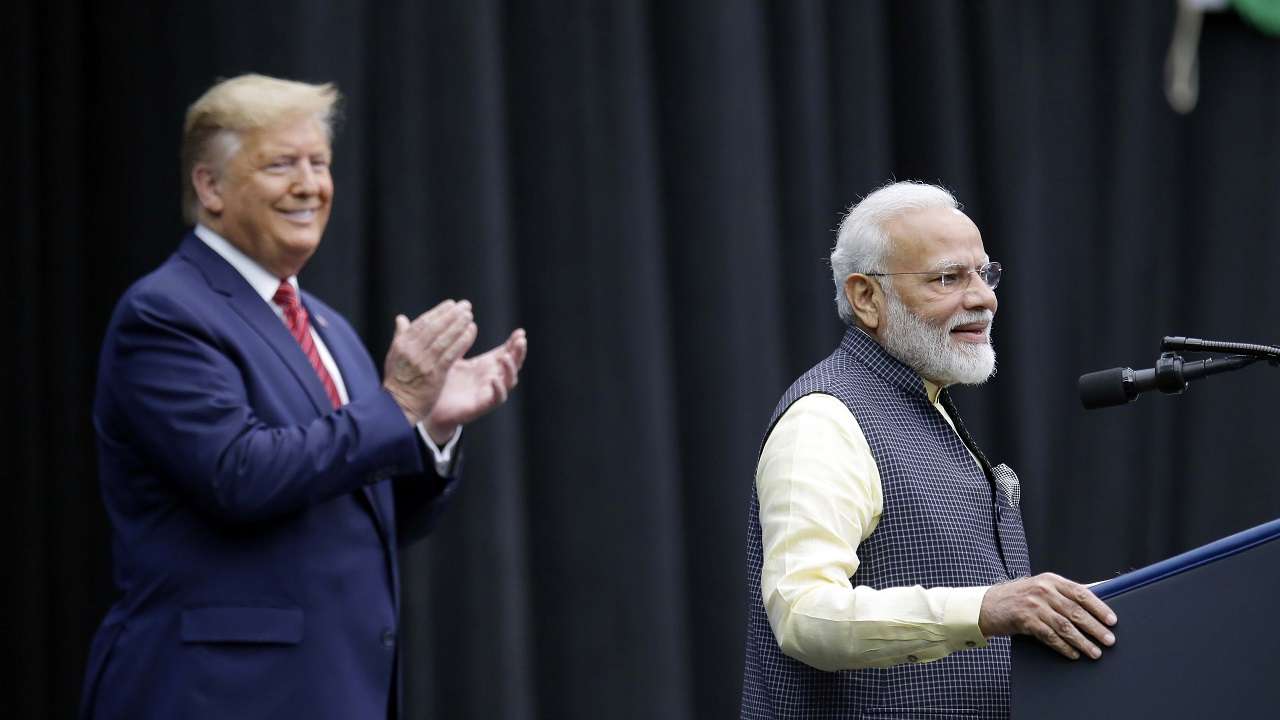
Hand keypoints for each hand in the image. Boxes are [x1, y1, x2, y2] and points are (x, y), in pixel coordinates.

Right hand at [382, 300, 476, 424]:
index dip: (438, 312)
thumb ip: (400, 336)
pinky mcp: (435, 375)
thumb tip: (401, 318)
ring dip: (458, 325)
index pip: (423, 323)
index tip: (451, 304)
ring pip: (444, 339)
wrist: (398, 407)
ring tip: (469, 316)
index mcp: (402, 344)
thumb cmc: (398, 381)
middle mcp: (412, 351)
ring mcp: (424, 363)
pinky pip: (451, 354)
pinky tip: (470, 332)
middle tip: (465, 306)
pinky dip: (461, 341)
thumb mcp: (394, 356)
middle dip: (452, 315)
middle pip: (435, 328)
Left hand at [424, 328, 527, 442]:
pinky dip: (499, 389)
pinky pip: (497, 398)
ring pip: (509, 381)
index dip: (514, 343)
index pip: (507, 352)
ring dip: (510, 369)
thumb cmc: (443, 382)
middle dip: (519, 353)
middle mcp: (491, 378)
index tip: (520, 333)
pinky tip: (494, 379)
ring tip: (505, 357)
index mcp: (486, 365)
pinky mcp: (482, 406)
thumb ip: (461, 343)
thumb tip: (471, 323)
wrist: (431, 407)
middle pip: (513, 364)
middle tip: (521, 341)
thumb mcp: (453, 358)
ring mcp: (489, 392)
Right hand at [979, 573, 1116, 660]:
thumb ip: (1065, 592)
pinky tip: (1073, 654)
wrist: (988, 605)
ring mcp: (1033, 606)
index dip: (1099, 607)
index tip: (1112, 620)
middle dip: (1095, 628)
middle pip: (1075, 611)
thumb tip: (1097, 596)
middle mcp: (1043, 591)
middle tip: (1109, 640)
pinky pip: (1049, 636)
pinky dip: (1063, 647)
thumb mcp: (1041, 587)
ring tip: (1095, 652)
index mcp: (1051, 580)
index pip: (1081, 593)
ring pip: (1064, 626)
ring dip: (1082, 641)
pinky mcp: (1025, 621)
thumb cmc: (1020, 597)